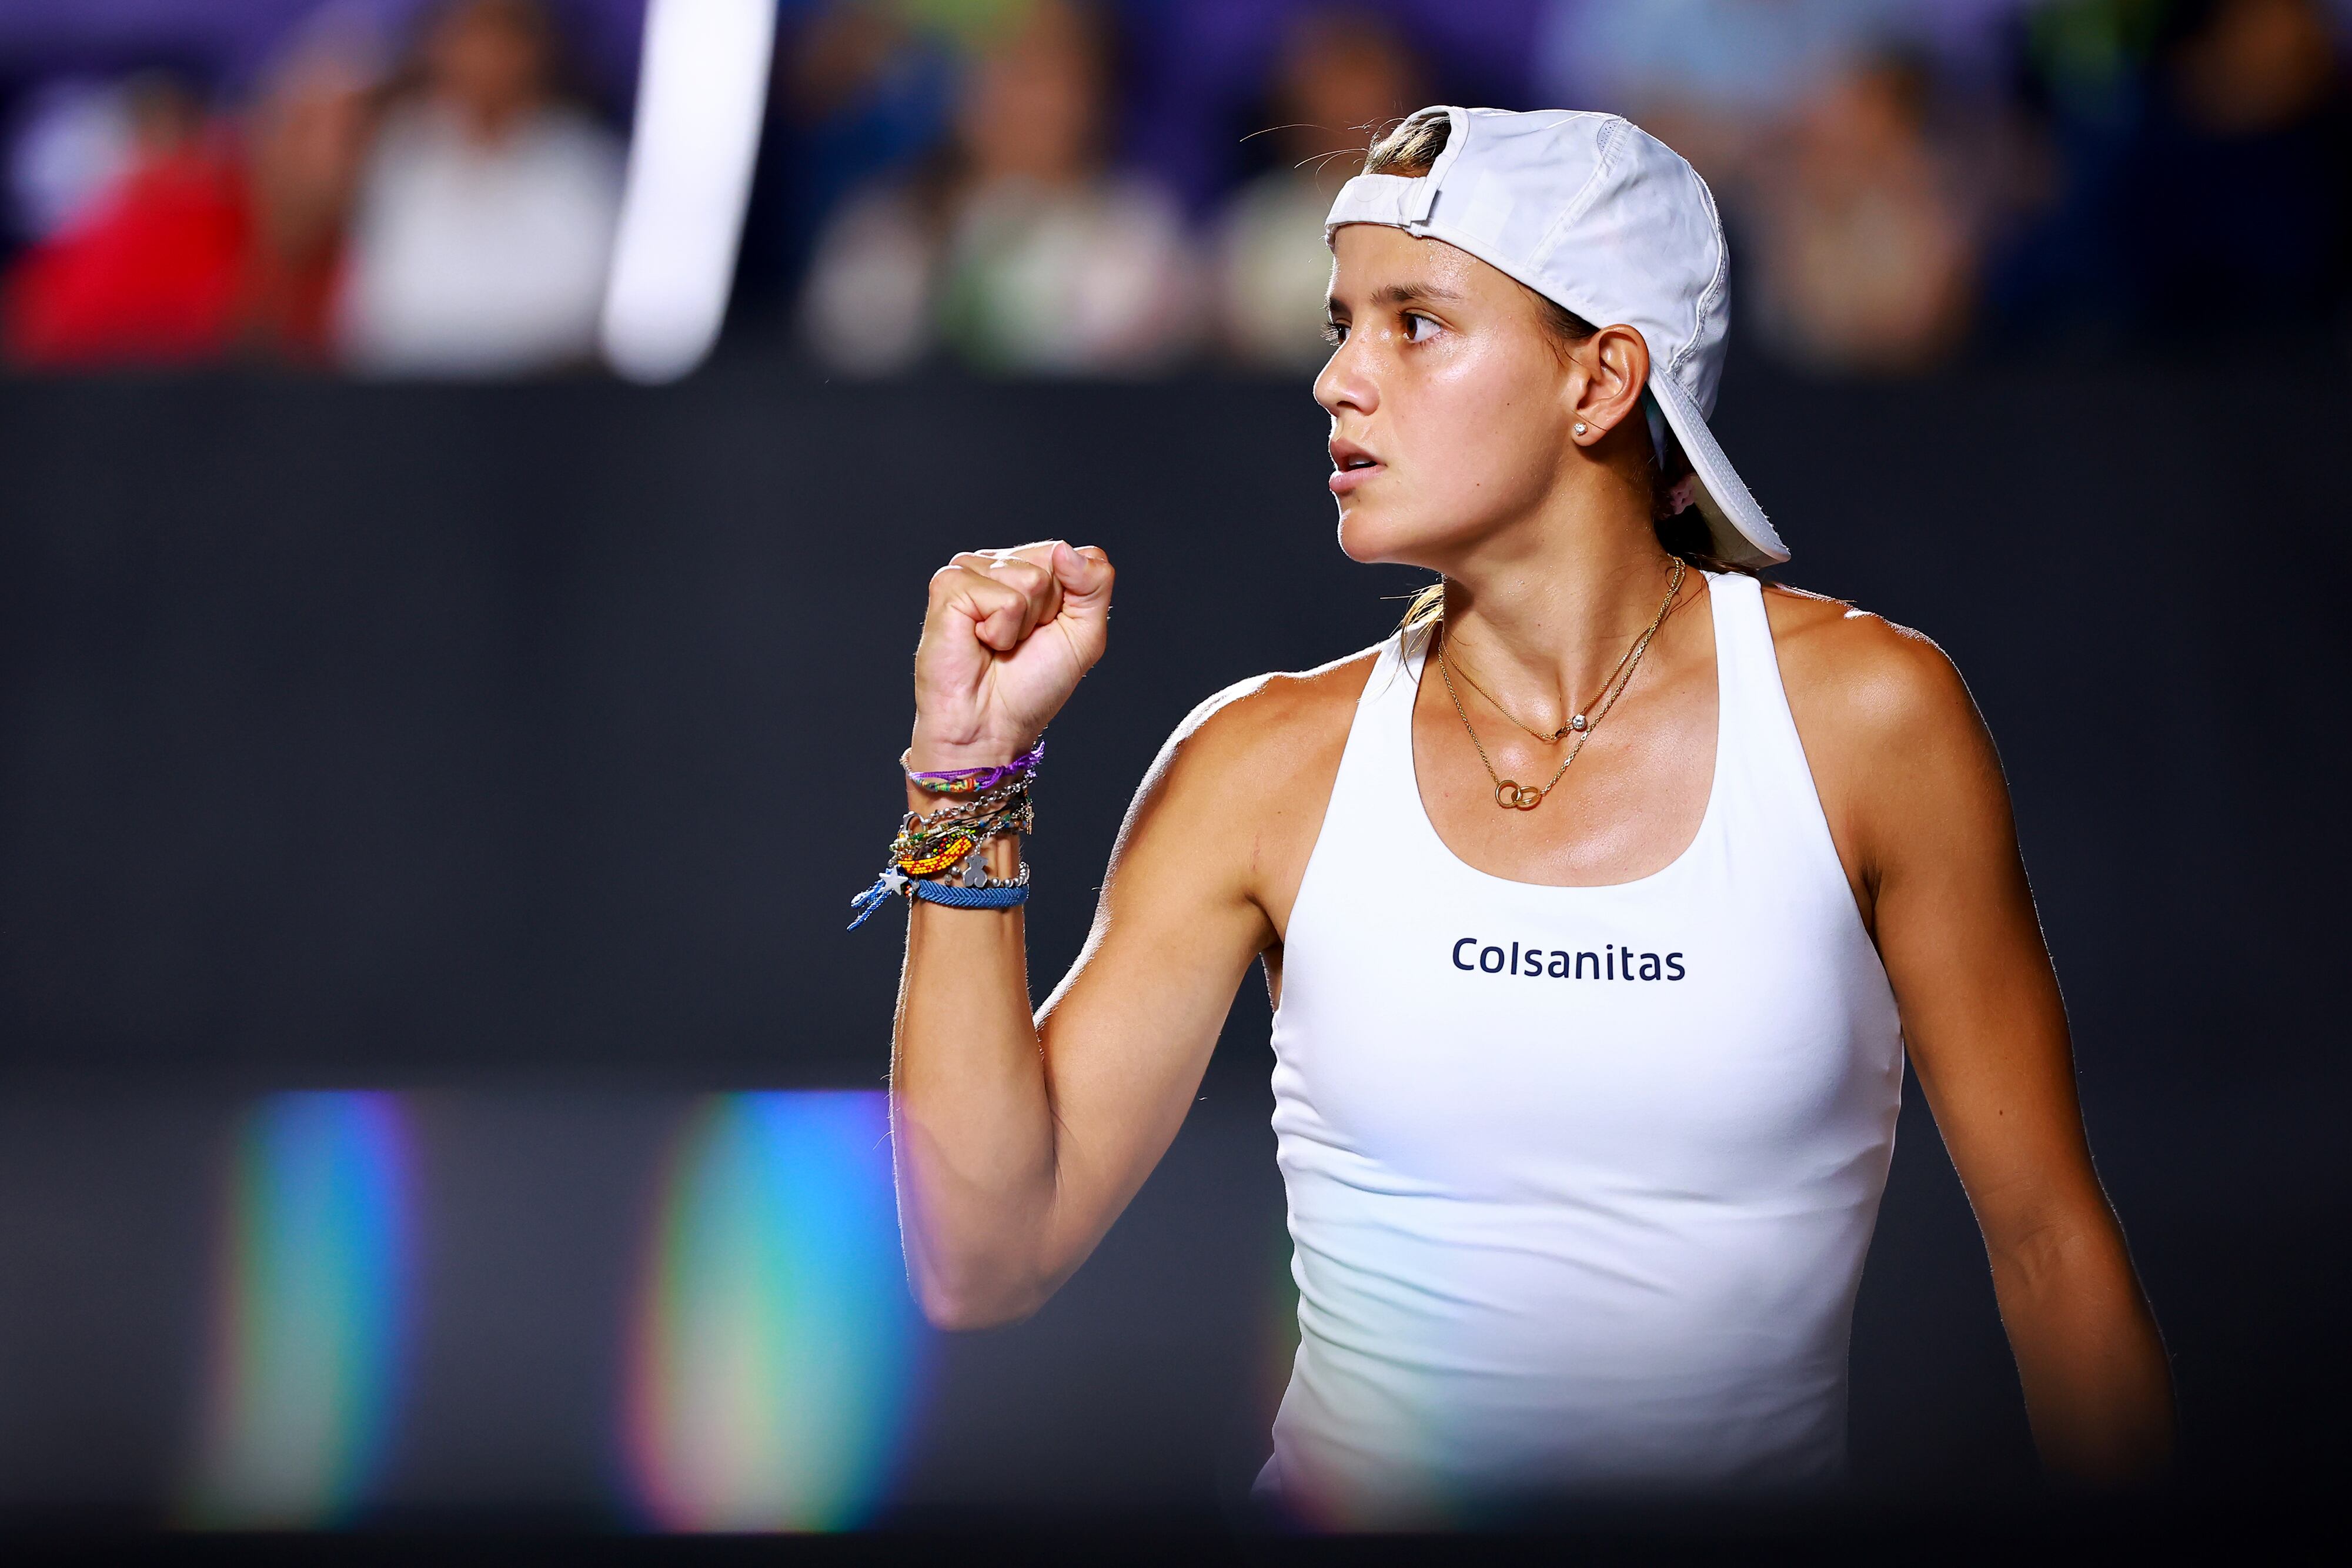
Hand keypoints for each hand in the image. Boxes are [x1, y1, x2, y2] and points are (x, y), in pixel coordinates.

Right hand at [910, 541, 1112, 770]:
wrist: (991, 725)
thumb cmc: (1031, 686)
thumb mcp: (1084, 634)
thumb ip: (1095, 584)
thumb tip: (1065, 549)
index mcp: (1027, 569)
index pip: (1071, 554)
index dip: (1071, 600)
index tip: (1047, 631)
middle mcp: (997, 564)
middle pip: (1053, 561)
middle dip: (1047, 612)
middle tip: (1020, 642)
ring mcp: (970, 572)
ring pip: (1030, 577)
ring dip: (1023, 624)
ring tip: (998, 644)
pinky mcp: (949, 586)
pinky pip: (1004, 597)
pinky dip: (1001, 630)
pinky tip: (979, 642)